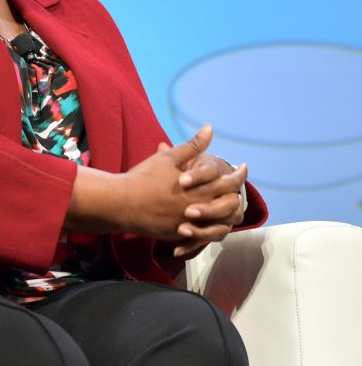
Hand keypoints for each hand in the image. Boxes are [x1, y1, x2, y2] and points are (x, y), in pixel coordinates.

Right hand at [115, 125, 246, 241]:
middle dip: (237, 195)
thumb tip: (210, 128)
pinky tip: (209, 221)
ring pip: (219, 224)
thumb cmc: (144, 177)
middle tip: (239, 187)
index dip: (239, 175)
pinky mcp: (178, 235)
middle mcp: (198, 209)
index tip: (244, 167)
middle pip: (229, 205)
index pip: (229, 183)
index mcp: (198, 189)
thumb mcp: (168, 158)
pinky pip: (201, 237)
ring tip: (228, 206)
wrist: (121, 203)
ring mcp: (189, 224)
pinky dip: (208, 229)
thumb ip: (193, 145)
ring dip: (227, 215)